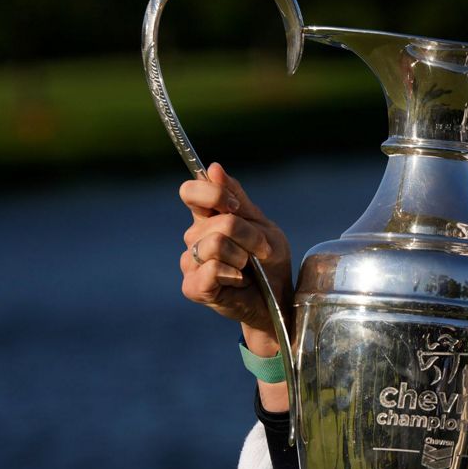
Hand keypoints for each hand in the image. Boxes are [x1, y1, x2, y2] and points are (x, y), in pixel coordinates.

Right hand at [178, 163, 292, 348]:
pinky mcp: (193, 287)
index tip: (237, 207)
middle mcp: (194, 238)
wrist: (277, 300)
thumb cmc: (270, 262)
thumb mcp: (262, 225)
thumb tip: (213, 168)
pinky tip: (239, 281)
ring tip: (249, 268)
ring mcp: (190, 263)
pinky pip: (211, 269)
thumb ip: (237, 198)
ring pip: (215, 243)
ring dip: (243, 255)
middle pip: (217, 221)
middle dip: (249, 235)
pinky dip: (234, 274)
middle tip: (260, 251)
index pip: (191, 191)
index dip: (213, 194)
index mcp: (208, 218)